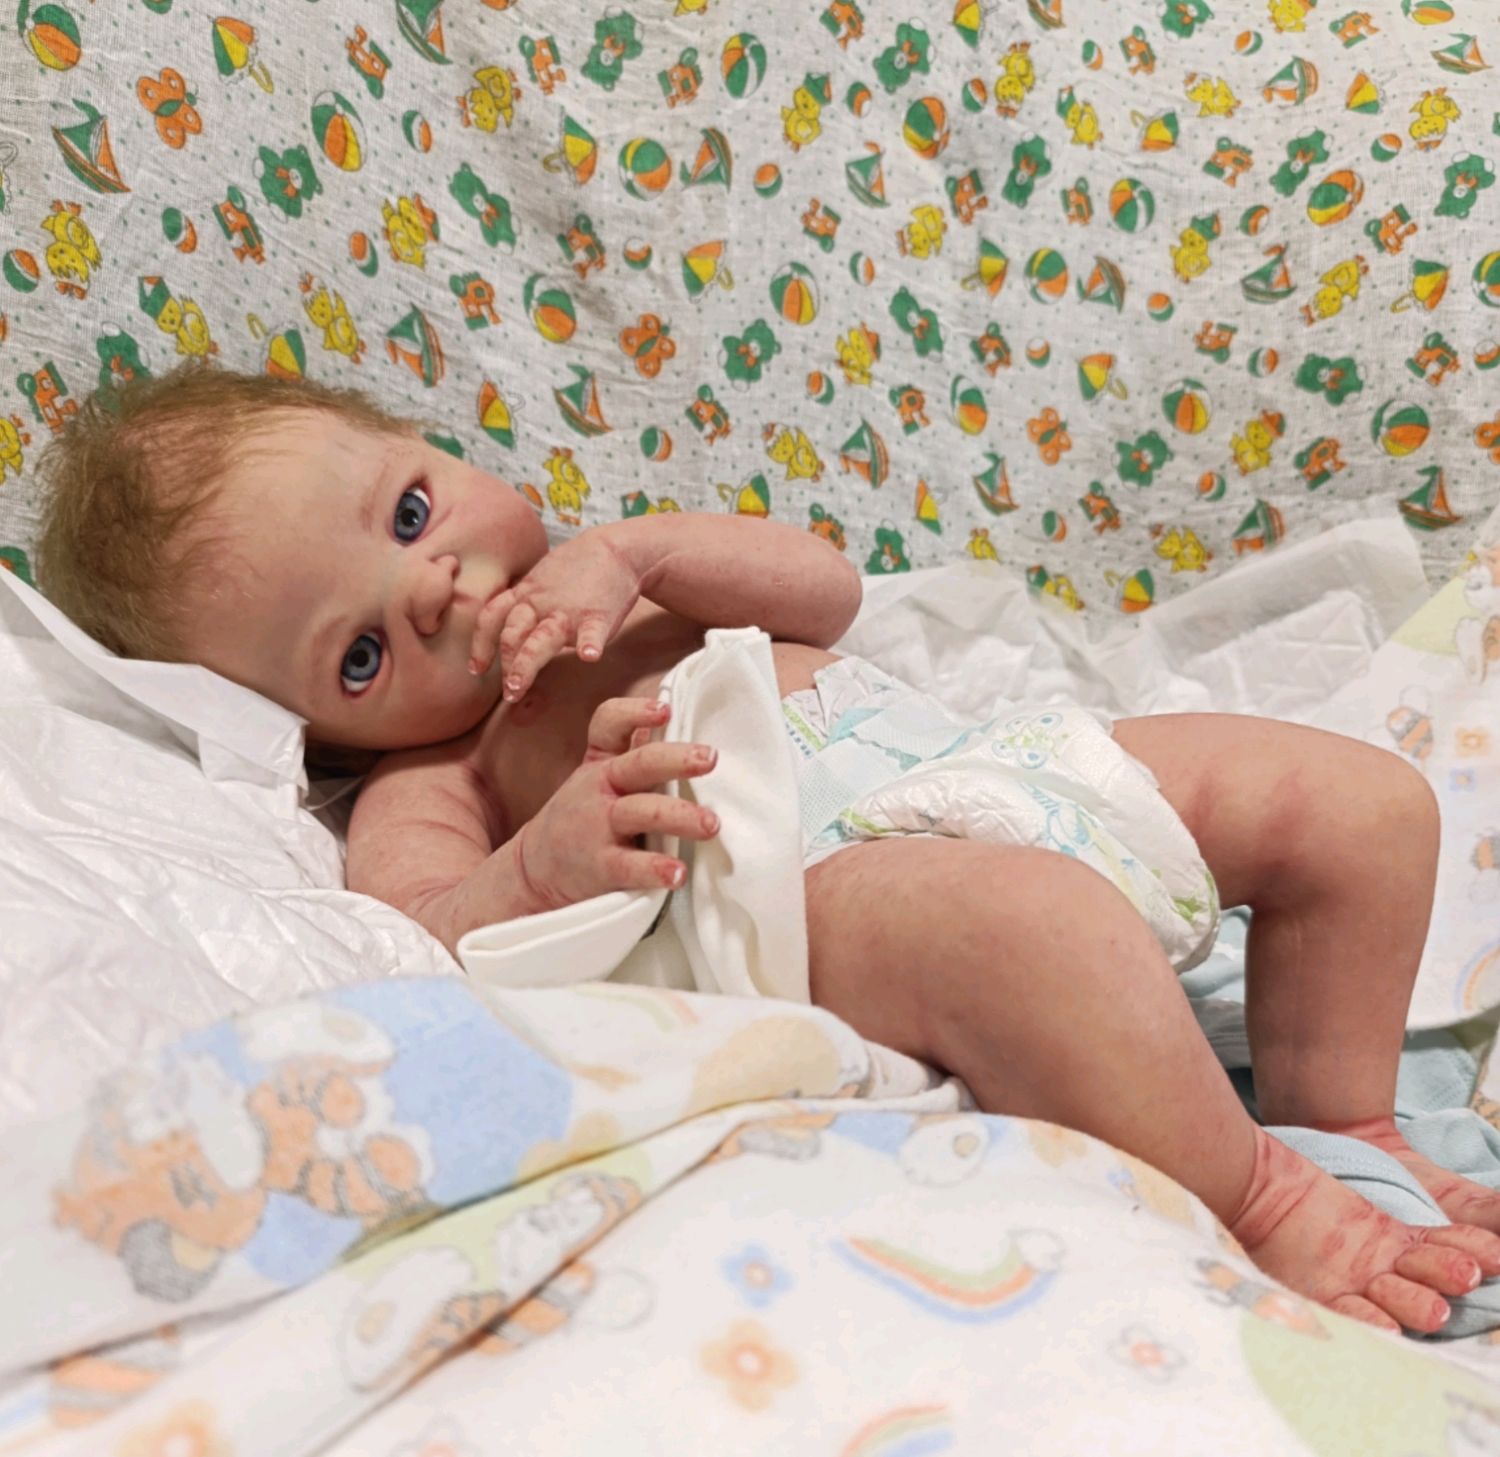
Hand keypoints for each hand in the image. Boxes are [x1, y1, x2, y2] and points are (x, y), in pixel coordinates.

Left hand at [471, 529, 641, 700]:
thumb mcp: (541, 580)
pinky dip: (590, 643)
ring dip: (526, 664)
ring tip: (518, 687)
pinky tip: (589, 656)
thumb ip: (524, 604)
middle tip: (507, 693)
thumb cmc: (578, 569)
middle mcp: (540, 604)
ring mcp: (568, 611)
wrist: (616, 549)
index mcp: (525, 595)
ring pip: (541, 639)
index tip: (476, 669)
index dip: (480, 644)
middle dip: (506, 665)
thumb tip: (509, 629)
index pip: (492, 618)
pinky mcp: (598, 615)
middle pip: (512, 634)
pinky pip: (592, 631)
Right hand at [511, 697, 718, 910]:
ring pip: (643, 813)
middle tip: (710, 758)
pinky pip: (630, 866)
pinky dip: (655, 870)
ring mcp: (598, 826)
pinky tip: (678, 874)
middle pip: (639, 764)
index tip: (663, 709)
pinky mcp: (600, 866)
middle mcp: (600, 788)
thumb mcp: (598, 776)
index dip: (634, 713)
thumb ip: (633, 752)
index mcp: (602, 762)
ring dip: (680, 816)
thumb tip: (677, 716)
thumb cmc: (582, 817)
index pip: (609, 724)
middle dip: (676, 758)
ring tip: (711, 824)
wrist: (536, 870)